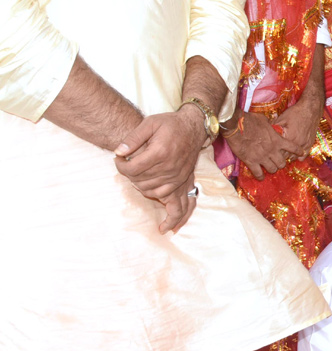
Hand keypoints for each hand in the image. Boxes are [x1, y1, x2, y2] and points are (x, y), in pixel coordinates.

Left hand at [114, 110, 205, 232]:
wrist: (194, 126)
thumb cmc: (171, 124)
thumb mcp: (150, 123)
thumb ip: (133, 138)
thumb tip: (118, 153)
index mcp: (160, 153)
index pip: (132, 169)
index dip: (120, 166)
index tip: (118, 160)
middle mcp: (170, 169)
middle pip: (141, 182)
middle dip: (129, 177)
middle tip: (127, 168)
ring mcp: (179, 178)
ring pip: (155, 194)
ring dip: (143, 190)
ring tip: (137, 184)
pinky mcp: (186, 183)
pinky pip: (182, 206)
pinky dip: (173, 217)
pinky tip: (165, 228)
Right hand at [226, 111, 301, 179]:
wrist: (236, 126)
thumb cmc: (250, 120)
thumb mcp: (265, 121)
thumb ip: (271, 126)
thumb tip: (272, 125)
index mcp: (277, 140)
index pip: (293, 147)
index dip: (298, 151)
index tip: (301, 153)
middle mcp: (272, 150)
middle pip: (282, 163)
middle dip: (281, 163)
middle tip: (278, 162)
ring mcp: (262, 157)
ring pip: (272, 169)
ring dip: (272, 169)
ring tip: (270, 168)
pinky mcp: (251, 161)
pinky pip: (258, 173)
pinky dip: (260, 176)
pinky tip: (261, 177)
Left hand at [272, 98, 320, 157]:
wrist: (310, 109)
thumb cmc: (296, 112)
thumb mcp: (282, 118)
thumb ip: (274, 127)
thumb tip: (265, 132)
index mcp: (288, 138)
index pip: (278, 152)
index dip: (273, 152)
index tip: (270, 151)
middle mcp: (297, 143)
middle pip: (286, 156)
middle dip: (280, 156)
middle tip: (275, 154)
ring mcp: (304, 144)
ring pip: (295, 157)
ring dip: (289, 156)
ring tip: (284, 154)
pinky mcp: (310, 143)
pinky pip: (304, 155)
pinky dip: (299, 156)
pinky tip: (296, 155)